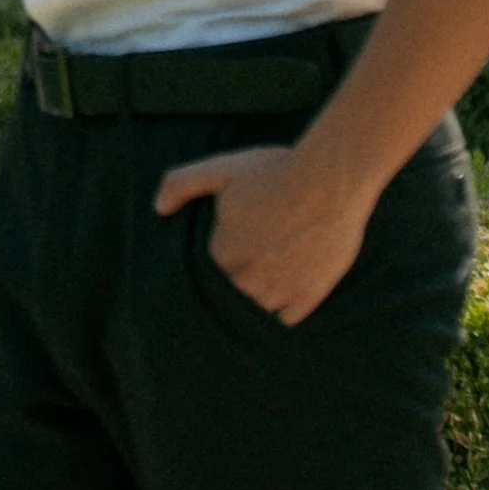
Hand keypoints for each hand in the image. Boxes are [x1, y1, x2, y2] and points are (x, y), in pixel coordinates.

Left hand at [153, 142, 371, 328]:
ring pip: (254, 310)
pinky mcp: (308, 297)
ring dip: (253, 301)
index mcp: (222, 254)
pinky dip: (279, 315)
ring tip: (259, 287)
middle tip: (245, 267)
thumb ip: (181, 184)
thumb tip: (158, 208)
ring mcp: (279, 292)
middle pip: (229, 294)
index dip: (214, 260)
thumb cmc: (275, 172)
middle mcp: (247, 280)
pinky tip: (279, 303)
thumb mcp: (220, 168)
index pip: (206, 271)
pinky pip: (284, 320)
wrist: (330, 180)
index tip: (223, 250)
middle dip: (231, 284)